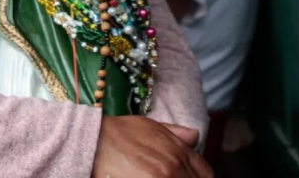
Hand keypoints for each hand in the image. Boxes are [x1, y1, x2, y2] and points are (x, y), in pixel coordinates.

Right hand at [93, 116, 209, 177]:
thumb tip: (195, 137)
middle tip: (169, 174)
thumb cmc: (118, 133)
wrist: (92, 142)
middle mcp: (174, 170)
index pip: (205, 173)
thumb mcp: (149, 126)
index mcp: (178, 153)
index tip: (187, 175)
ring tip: (154, 175)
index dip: (197, 176)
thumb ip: (176, 134)